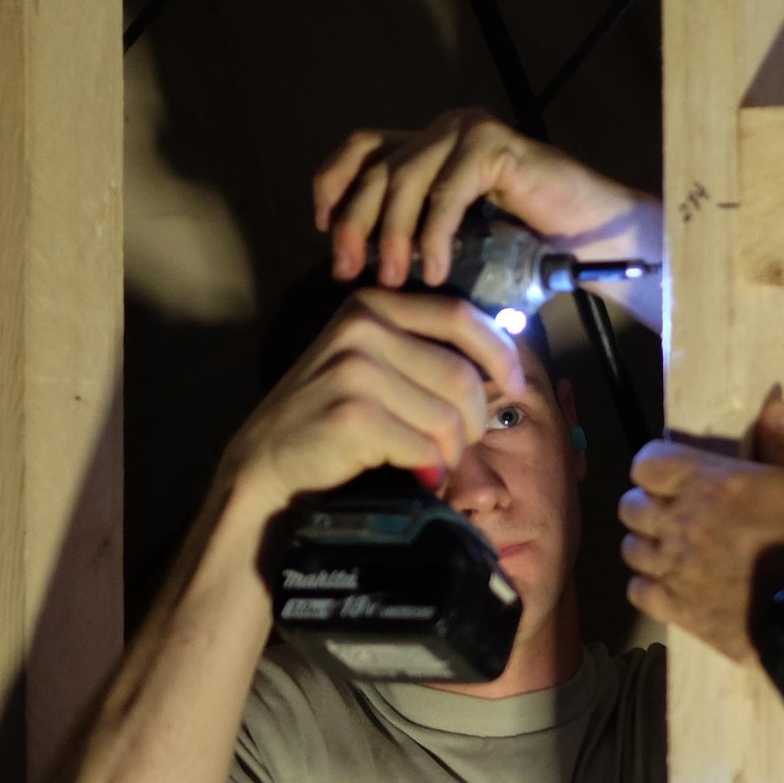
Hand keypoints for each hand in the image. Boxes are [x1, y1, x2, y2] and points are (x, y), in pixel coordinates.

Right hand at [224, 288, 524, 515]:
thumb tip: (505, 367)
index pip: (462, 316)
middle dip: (471, 423)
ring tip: (428, 463)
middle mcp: (363, 328)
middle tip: (453, 447)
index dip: (500, 353)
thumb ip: (425, 351)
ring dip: (450, 453)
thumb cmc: (333, 416)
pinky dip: (428, 471)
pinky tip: (411, 476)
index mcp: (375, 306)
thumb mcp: (375, 362)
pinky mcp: (353, 415)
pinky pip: (425, 449)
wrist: (268, 462)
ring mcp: (355, 369)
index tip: (515, 385)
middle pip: (463, 378)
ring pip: (448, 419)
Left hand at [313, 109, 662, 289]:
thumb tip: (361, 261)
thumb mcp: (461, 239)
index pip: (364, 148)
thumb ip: (420, 232)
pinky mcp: (493, 146)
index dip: (334, 183)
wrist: (593, 237)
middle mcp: (446, 130)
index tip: (324, 230)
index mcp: (432, 145)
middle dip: (355, 221)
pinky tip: (434, 270)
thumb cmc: (532, 247)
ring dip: (392, 233)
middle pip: (377, 166)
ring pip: (404, 177)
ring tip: (394, 279)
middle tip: (348, 270)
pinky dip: (433, 234)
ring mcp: (469, 132)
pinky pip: (446, 191)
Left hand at [619, 396, 783, 663]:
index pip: (646, 463)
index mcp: (709, 484)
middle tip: (676, 516)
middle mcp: (681, 523)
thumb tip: (774, 405)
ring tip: (674, 552)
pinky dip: (650, 587)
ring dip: (649, 547)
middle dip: (650, 508)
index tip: (674, 477)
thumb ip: (777, 447)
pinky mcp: (677, 609)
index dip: (658, 468)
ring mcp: (675, 569)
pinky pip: (637, 591)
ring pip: (631, 549)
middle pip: (631, 507)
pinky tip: (673, 586)